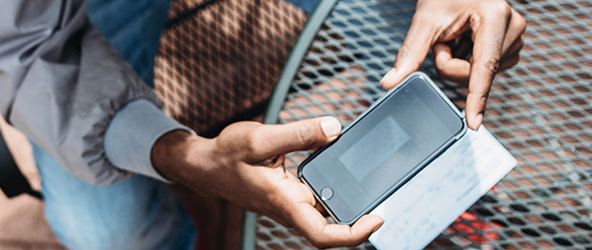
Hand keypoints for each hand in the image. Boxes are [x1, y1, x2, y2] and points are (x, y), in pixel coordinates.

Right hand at [152, 117, 382, 247]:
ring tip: (374, 179)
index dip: (354, 234)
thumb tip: (335, 128)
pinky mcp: (290, 193)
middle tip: (387, 191)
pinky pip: (319, 195)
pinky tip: (345, 165)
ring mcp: (291, 203)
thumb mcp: (259, 137)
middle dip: (361, 215)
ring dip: (350, 200)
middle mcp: (291, 208)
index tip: (378, 218)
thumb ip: (299, 133)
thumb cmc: (226, 155)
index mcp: (285, 203)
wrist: (204, 164)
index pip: (324, 234)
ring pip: (328, 211)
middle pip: (333, 226)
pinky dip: (335, 185)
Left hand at [379, 0, 526, 129]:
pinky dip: (470, 61)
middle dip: (451, 63)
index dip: (476, 97)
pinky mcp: (514, 45)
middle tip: (446, 39)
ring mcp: (516, 38)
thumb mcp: (425, 19)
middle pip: (475, 74)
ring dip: (461, 61)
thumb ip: (410, 53)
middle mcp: (513, 28)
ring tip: (459, 35)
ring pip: (480, 76)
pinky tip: (468, 41)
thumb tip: (389, 82)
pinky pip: (486, 72)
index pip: (483, 66)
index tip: (473, 123)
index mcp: (495, 17)